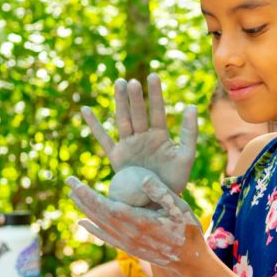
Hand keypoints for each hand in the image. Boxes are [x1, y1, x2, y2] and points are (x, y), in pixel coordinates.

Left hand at [66, 171, 200, 267]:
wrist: (190, 260)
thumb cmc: (188, 229)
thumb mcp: (180, 207)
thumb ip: (161, 193)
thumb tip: (142, 178)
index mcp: (140, 222)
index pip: (107, 207)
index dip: (89, 195)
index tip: (76, 182)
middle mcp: (130, 235)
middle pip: (99, 215)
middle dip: (82, 197)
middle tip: (69, 181)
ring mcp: (128, 244)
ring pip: (100, 225)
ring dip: (85, 210)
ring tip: (73, 195)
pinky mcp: (130, 249)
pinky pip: (106, 238)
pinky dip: (93, 229)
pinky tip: (83, 222)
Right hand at [82, 74, 197, 197]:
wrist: (159, 201)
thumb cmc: (175, 180)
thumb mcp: (186, 156)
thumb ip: (189, 133)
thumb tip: (191, 106)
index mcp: (160, 135)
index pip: (157, 111)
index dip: (155, 94)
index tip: (153, 75)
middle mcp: (142, 137)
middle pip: (137, 113)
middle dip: (135, 98)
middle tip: (132, 81)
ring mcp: (129, 145)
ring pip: (122, 120)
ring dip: (120, 103)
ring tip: (118, 83)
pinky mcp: (117, 157)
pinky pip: (103, 139)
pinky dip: (94, 126)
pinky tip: (86, 110)